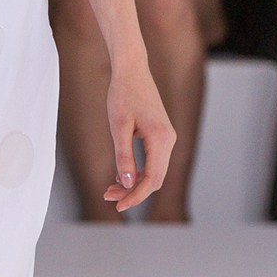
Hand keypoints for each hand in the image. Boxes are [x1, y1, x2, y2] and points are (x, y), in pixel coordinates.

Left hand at [103, 49, 175, 211]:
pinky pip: (153, 161)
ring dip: (135, 184)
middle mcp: (169, 140)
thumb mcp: (118, 126)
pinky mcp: (161, 135)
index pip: (152, 179)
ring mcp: (167, 138)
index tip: (118, 206)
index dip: (136, 196)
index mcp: (161, 138)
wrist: (132, 71)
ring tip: (110, 189)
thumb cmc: (122, 94)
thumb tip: (127, 184)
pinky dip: (138, 172)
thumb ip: (123, 156)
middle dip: (134, 192)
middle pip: (156, 179)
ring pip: (155, 172)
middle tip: (108, 197)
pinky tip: (121, 176)